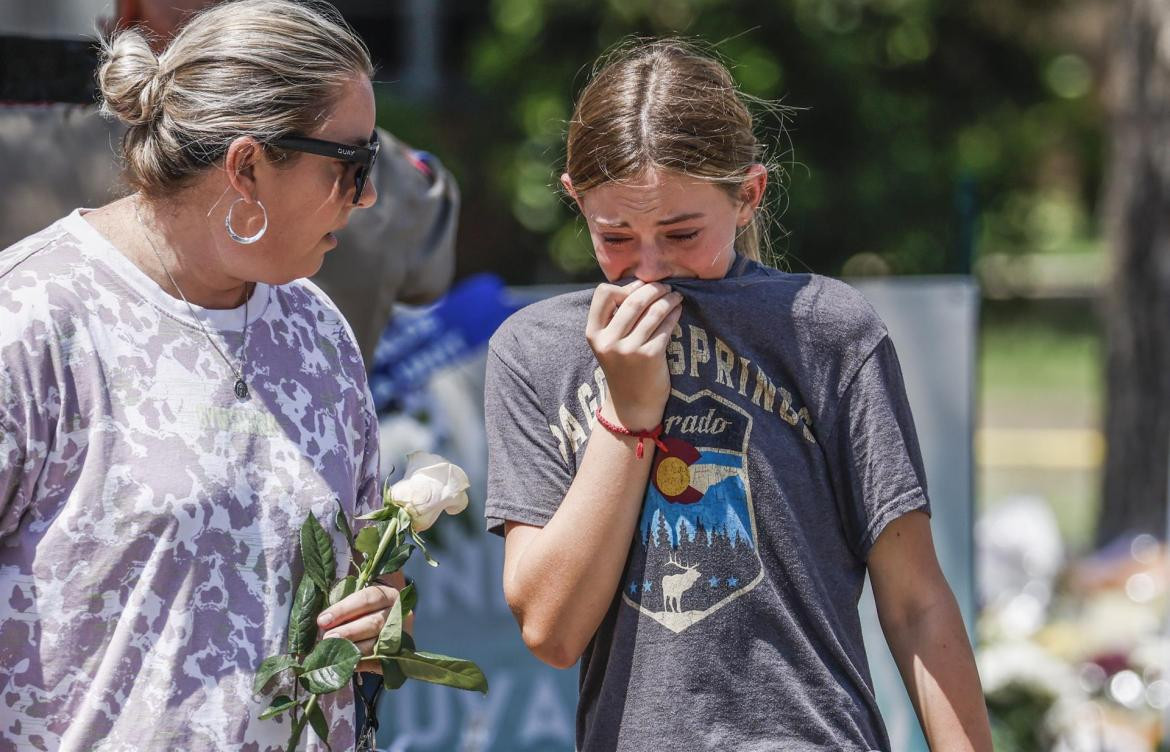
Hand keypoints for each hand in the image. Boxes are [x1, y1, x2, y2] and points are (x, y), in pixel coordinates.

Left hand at [316, 584, 406, 672]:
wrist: (388, 628)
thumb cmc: (365, 613)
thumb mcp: (358, 605)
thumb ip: (344, 611)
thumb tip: (323, 623)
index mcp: (389, 596)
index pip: (367, 599)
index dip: (343, 610)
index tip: (322, 621)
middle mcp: (399, 615)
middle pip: (374, 623)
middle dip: (348, 631)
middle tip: (328, 638)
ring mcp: (401, 636)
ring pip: (377, 644)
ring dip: (353, 649)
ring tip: (333, 652)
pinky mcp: (399, 655)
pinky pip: (379, 662)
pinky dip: (361, 663)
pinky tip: (346, 664)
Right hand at [586, 280, 682, 428]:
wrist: (632, 405)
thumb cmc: (623, 368)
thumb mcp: (607, 344)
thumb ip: (615, 318)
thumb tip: (640, 284)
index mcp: (594, 333)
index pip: (603, 293)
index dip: (624, 287)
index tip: (640, 289)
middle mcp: (609, 340)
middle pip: (633, 300)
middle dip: (653, 289)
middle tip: (665, 287)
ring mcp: (629, 349)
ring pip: (653, 311)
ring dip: (668, 299)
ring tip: (675, 296)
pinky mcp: (650, 356)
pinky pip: (665, 326)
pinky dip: (674, 314)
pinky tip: (678, 311)